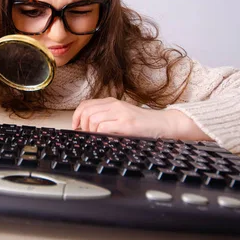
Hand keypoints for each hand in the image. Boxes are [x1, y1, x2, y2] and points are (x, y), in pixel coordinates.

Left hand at [71, 97, 210, 140]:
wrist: (162, 123)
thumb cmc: (142, 123)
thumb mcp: (121, 115)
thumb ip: (106, 117)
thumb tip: (87, 127)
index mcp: (111, 102)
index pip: (85, 105)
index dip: (76, 116)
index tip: (76, 126)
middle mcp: (114, 105)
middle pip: (86, 112)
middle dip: (82, 125)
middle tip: (86, 134)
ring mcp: (120, 113)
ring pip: (92, 119)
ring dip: (90, 130)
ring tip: (96, 137)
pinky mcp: (126, 124)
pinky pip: (103, 127)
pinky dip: (99, 133)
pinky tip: (104, 137)